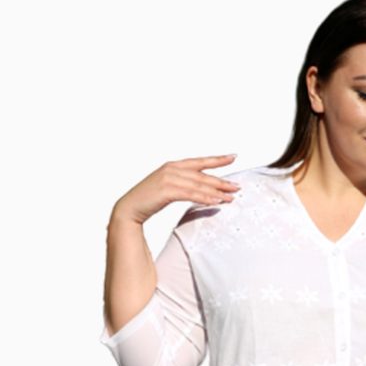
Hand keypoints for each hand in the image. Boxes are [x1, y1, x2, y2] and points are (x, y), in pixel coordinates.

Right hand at [111, 154, 240, 226]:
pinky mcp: (166, 190)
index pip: (200, 161)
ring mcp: (168, 179)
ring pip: (199, 185)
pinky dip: (205, 198)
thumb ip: (183, 184)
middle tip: (237, 187)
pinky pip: (191, 194)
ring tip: (230, 197)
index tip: (233, 157)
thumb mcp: (167, 187)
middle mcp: (172, 169)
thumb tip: (202, 189)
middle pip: (202, 175)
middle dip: (221, 181)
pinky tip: (216, 202)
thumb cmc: (148, 200)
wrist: (129, 208)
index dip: (217, 159)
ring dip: (216, 192)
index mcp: (173, 166)